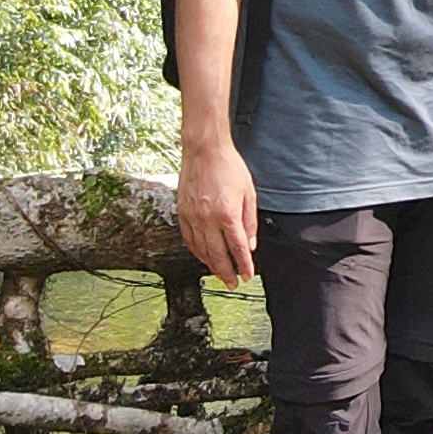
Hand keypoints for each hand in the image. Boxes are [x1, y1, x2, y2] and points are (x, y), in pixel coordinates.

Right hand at [176, 135, 258, 282]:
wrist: (204, 150)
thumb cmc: (229, 167)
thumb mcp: (248, 193)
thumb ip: (250, 221)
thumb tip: (250, 245)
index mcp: (227, 214)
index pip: (237, 248)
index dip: (243, 265)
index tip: (248, 275)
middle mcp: (207, 218)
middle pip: (217, 254)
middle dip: (227, 272)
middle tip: (233, 283)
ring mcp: (192, 216)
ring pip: (201, 250)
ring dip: (211, 265)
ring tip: (220, 274)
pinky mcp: (182, 212)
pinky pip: (188, 239)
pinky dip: (196, 252)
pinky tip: (202, 257)